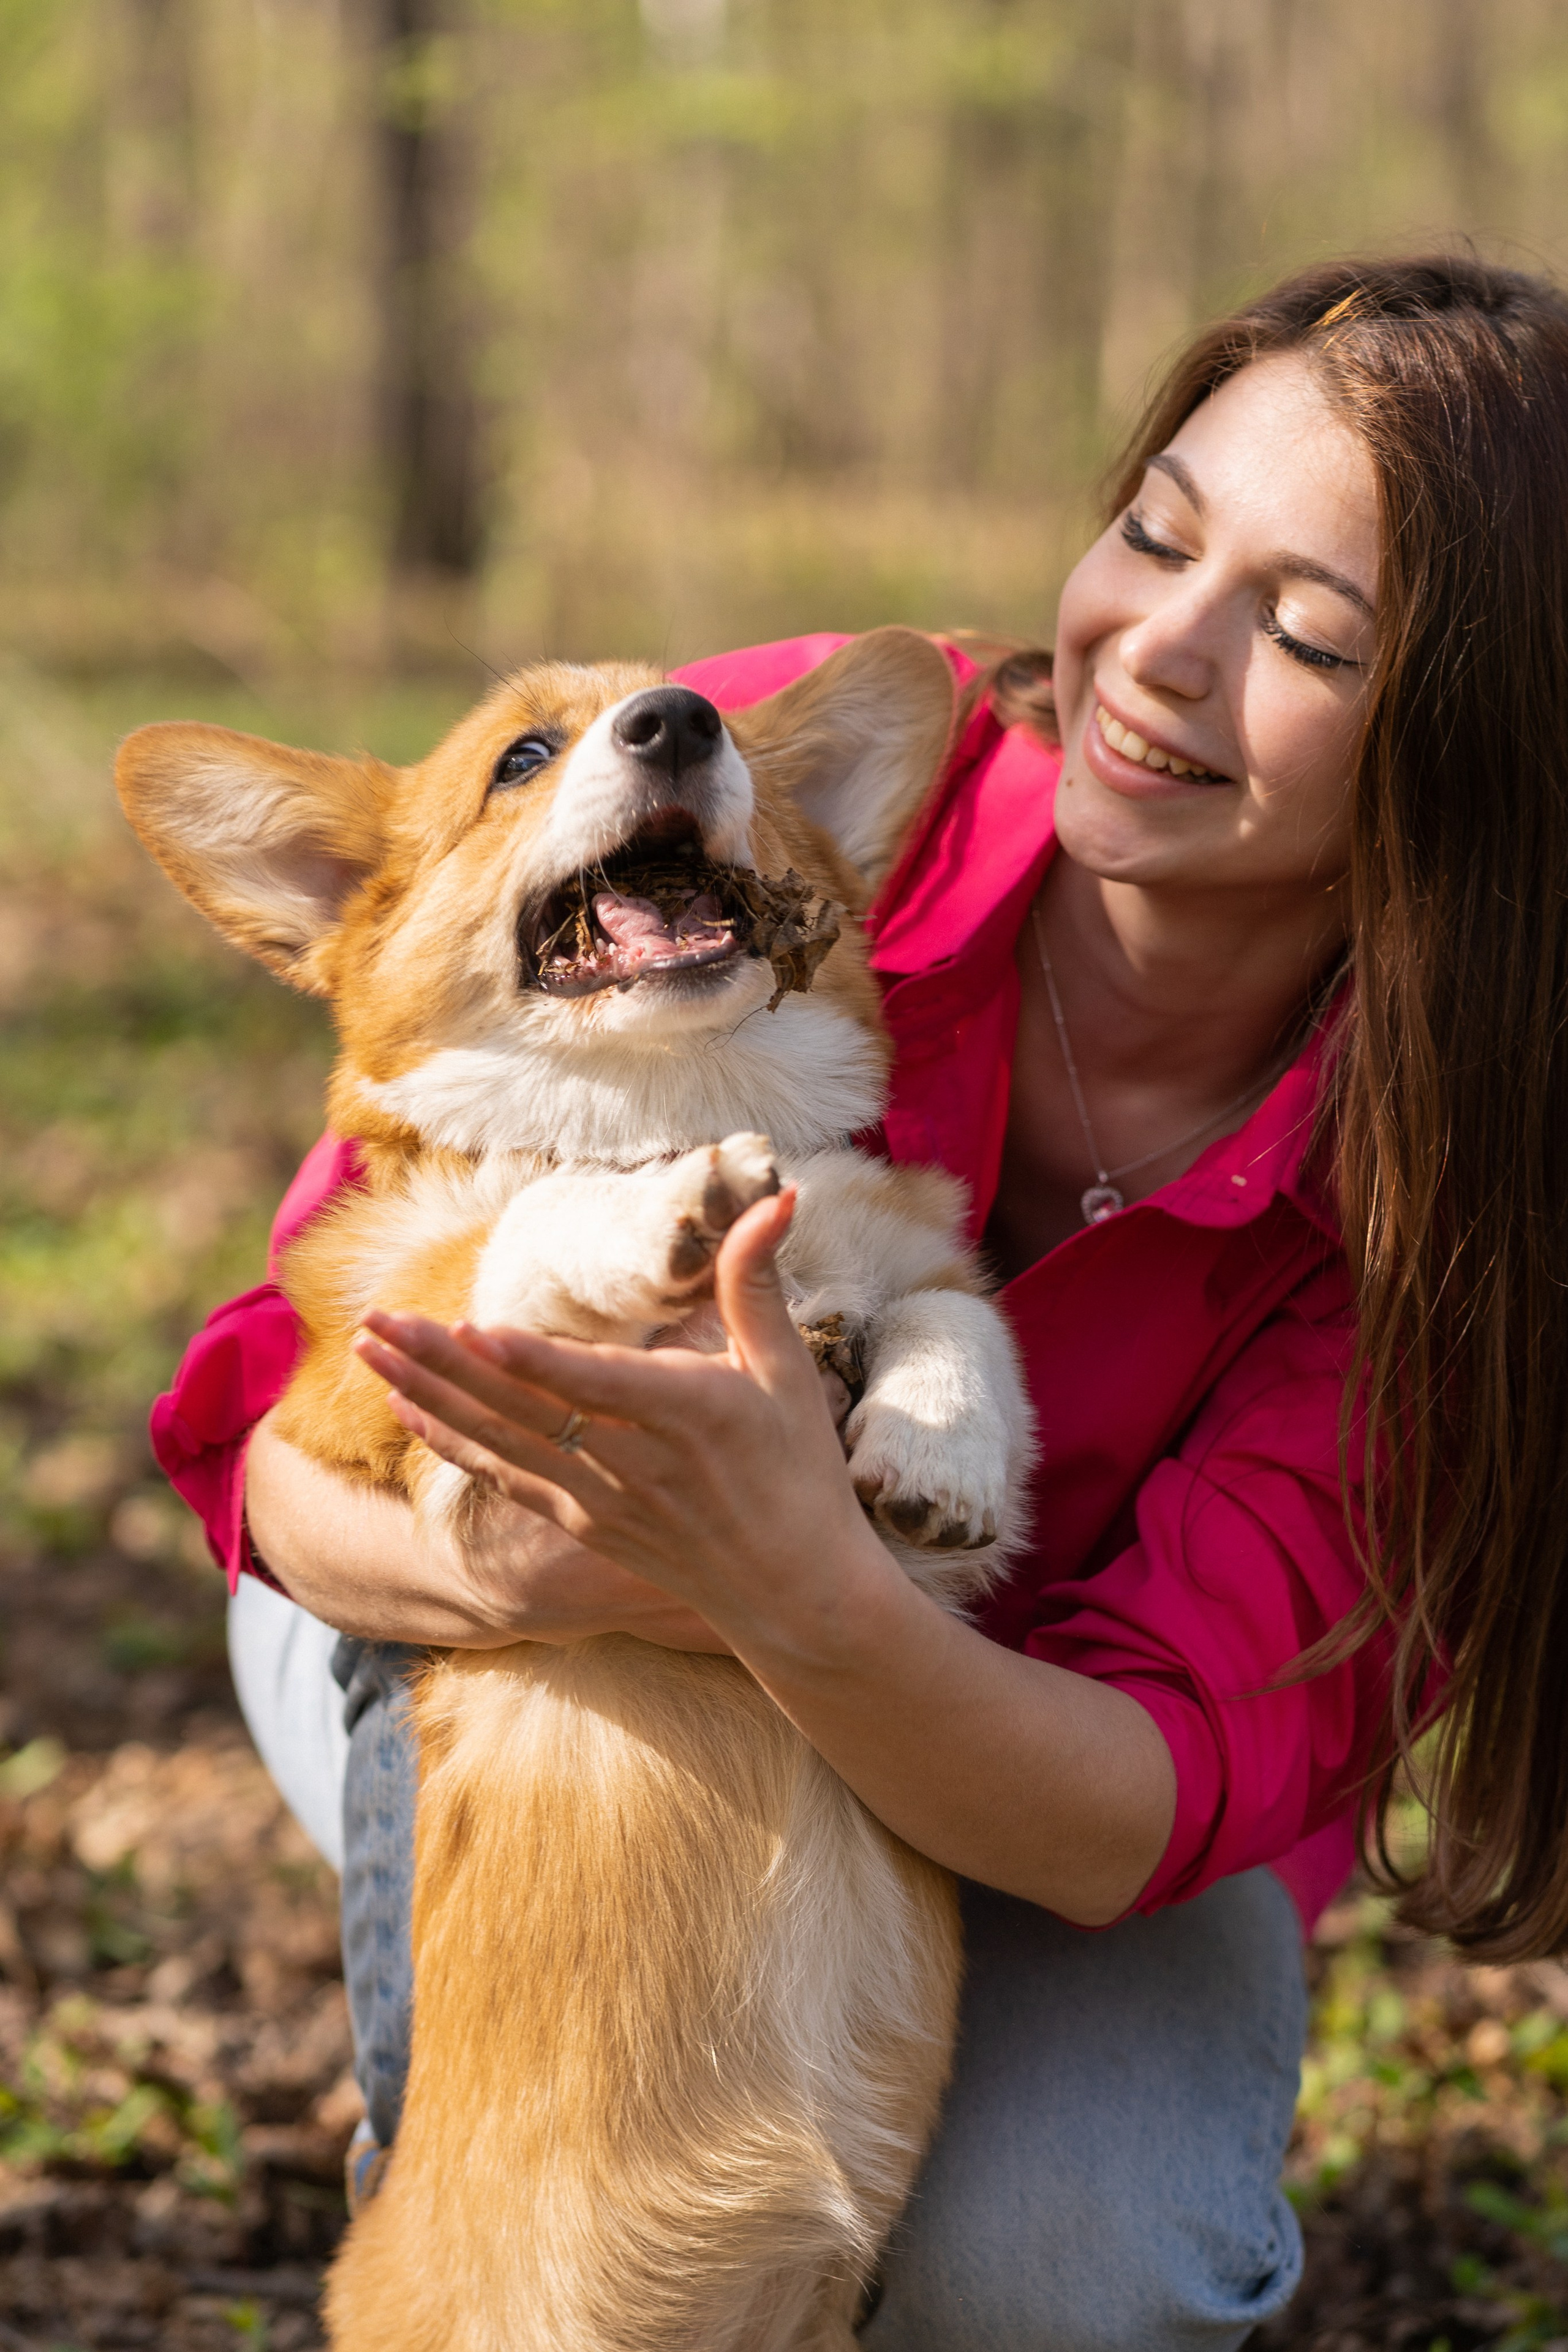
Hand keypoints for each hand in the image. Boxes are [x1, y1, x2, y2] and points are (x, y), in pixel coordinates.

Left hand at [353, 1188, 898, 1661]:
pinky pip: (503, 1477)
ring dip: (427, 1394)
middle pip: (522, 1407)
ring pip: (498, 1441)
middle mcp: (634, 1461)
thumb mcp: (788, 1373)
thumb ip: (756, 1282)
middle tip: (376, 1318)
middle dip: (441, 1361)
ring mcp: (599, 1499)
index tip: (472, 1328)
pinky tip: (407, 1407)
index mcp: (690, 1413)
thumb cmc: (798, 1472)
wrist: (794, 1593)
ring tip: (370, 1350)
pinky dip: (451, 1442)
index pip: (596, 1383)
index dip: (531, 1359)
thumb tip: (778, 1195)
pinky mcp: (581, 1524)